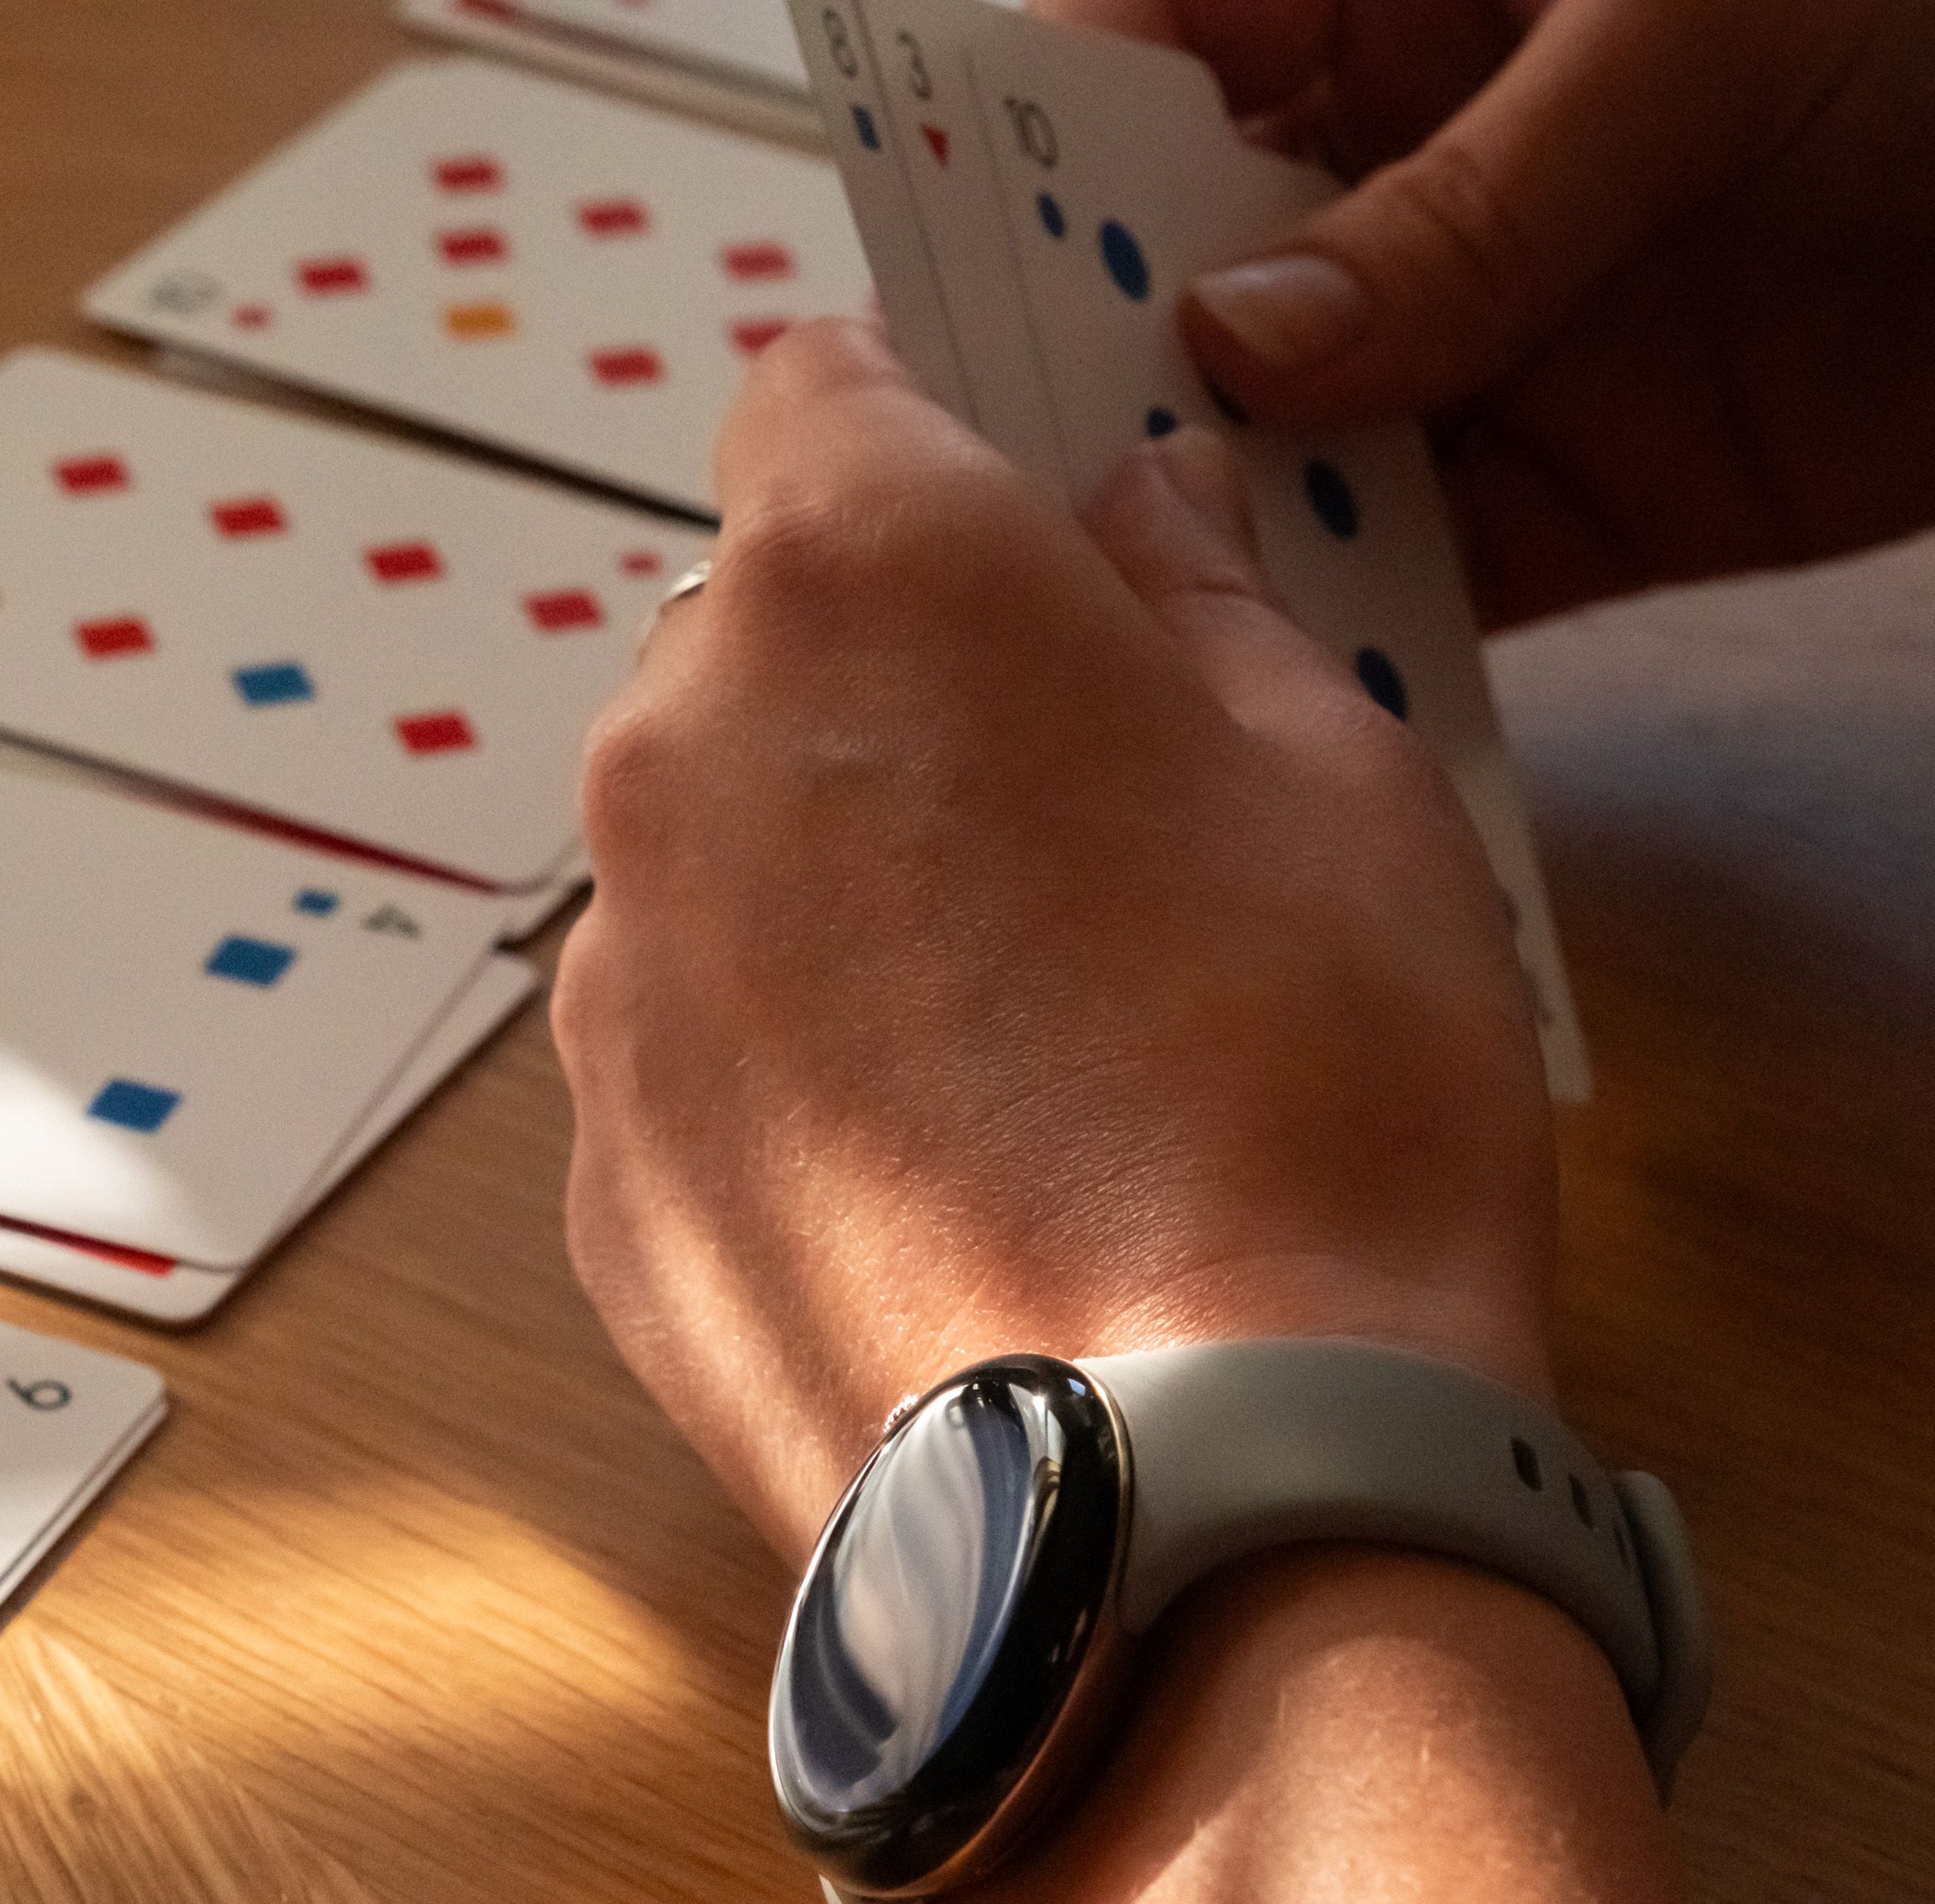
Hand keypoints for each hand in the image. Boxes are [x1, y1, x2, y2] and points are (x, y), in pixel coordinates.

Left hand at [553, 319, 1553, 1563]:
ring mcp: (610, 977)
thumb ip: (1199, 603)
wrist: (1187, 1486)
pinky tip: (935, 1169)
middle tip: (1062, 804)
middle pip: (754, 633)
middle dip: (885, 674)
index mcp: (859, 581)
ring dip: (822, 879)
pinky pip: (685, 1045)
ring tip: (1013, 1030)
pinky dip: (778, 1063)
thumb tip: (1135, 521)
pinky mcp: (598, 1172)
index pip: (820, 386)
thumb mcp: (1335, 775)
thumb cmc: (1305, 1094)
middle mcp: (673, 751)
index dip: (919, 425)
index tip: (1000, 499)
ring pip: (708, 849)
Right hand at [1055, 0, 1934, 623]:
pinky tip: (1263, 682)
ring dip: (1193, 523)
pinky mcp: (1580, 495)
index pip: (1135, 56)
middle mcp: (1406, 169)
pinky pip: (1420, 576)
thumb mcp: (1697, 34)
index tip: (916, 258)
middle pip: (1166, 274)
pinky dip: (1345, 633)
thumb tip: (1241, 338)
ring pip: (1272, 447)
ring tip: (1094, 606)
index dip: (1010, 147)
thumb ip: (1468, 199)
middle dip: (1069, 364)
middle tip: (970, 476)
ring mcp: (1483, 341)